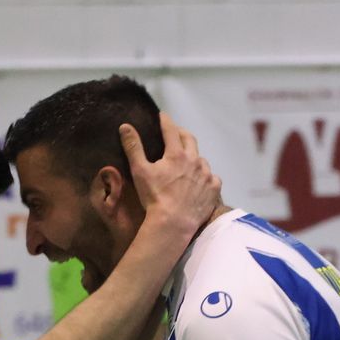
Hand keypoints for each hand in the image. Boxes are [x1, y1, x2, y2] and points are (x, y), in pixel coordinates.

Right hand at [119, 112, 220, 232]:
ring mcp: (207, 175)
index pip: (171, 130)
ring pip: (201, 159)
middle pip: (190, 139)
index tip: (162, 116)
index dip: (166, 121)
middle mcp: (195, 160)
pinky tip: (199, 182)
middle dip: (181, 134)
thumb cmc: (155, 197)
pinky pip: (212, 178)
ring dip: (194, 158)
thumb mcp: (140, 171)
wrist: (174, 223)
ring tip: (187, 163)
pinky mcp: (214, 189)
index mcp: (177, 154)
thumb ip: (133, 147)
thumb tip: (125, 126)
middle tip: (175, 134)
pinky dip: (205, 177)